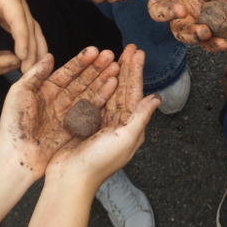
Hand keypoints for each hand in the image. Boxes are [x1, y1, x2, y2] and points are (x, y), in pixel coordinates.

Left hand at [0, 0, 44, 72]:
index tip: (24, 56)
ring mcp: (20, 11)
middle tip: (31, 72)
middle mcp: (20, 6)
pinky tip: (31, 60)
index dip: (22, 39)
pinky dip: (32, 46)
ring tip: (35, 70)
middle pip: (31, 31)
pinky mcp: (16, 16)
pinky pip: (28, 33)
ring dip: (37, 51)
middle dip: (34, 51)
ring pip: (34, 33)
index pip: (19, 21)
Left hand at [0, 46, 120, 177]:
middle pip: (82, 80)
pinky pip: (92, 109)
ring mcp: (69, 113)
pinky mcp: (77, 126)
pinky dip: (103, 96)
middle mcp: (60, 99)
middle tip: (111, 55)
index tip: (95, 50)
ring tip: (116, 67)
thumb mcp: (19, 92)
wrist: (17, 155)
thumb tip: (49, 55)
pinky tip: (113, 85)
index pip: (67, 71)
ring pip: (90, 92)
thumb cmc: (13, 123)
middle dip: (97, 67)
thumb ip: (35, 73)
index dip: (81, 61)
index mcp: (46, 89)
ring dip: (103, 79)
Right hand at [46, 44, 160, 193]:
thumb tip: (157, 98)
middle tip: (129, 47)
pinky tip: (98, 74)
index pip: (135, 93)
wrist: (70, 179)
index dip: (136, 71)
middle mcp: (119, 124)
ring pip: (110, 92)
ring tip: (114, 55)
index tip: (138, 52)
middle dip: (127, 68)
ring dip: (113, 73)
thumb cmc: (98, 162)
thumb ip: (141, 117)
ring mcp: (102, 124)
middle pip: (124, 89)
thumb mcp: (125, 138)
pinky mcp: (86, 125)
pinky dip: (98, 86)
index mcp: (131, 127)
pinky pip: (95, 100)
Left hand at [120, 0, 226, 50]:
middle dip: (190, 34)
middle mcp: (178, 7)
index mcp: (198, 13)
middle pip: (179, 29)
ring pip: (157, 11)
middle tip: (202, 32)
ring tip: (180, 10)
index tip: (222, 43)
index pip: (203, 35)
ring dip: (167, 13)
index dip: (211, 42)